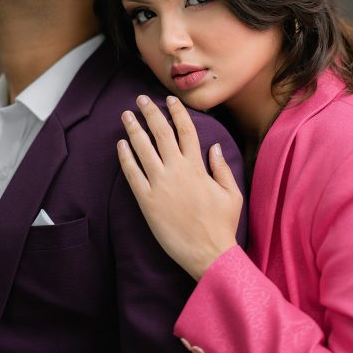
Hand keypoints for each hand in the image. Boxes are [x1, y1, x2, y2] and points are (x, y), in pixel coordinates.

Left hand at [117, 95, 242, 280]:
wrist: (208, 252)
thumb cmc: (222, 224)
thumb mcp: (231, 193)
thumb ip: (222, 168)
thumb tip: (214, 147)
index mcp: (197, 166)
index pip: (186, 130)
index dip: (176, 112)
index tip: (169, 99)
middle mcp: (177, 170)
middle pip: (161, 133)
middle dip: (150, 113)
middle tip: (140, 99)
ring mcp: (160, 185)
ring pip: (143, 149)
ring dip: (134, 129)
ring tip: (126, 115)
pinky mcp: (147, 201)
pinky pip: (132, 174)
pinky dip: (125, 158)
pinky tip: (120, 145)